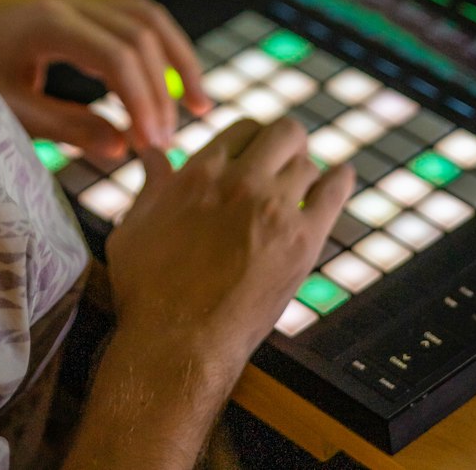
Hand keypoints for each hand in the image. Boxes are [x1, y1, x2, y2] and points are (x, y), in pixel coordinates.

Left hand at [0, 0, 210, 157]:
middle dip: (163, 88)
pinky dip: (161, 52)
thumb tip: (123, 147)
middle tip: (170, 139)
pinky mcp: (83, 13)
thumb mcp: (7, 112)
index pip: (117, 55)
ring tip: (200, 105)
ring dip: (177, 60)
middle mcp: (70, 5)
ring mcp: (78, 4)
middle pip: (141, 34)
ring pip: (148, 19)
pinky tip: (172, 87)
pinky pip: (136, 22)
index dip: (142, 99)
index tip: (153, 143)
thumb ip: (65, 127)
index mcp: (48, 25)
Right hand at [106, 116, 354, 368]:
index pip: (244, 128)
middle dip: (285, 145)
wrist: (176, 345)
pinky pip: (334, 192)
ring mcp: (274, 209)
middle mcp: (240, 181)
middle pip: (284, 133)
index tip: (256, 157)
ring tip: (302, 188)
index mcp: (200, 172)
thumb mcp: (134, 227)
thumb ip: (150, 184)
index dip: (253, 140)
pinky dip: (340, 180)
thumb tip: (151, 152)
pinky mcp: (301, 242)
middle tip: (285, 163)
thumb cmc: (147, 292)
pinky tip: (341, 178)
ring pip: (308, 164)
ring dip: (305, 173)